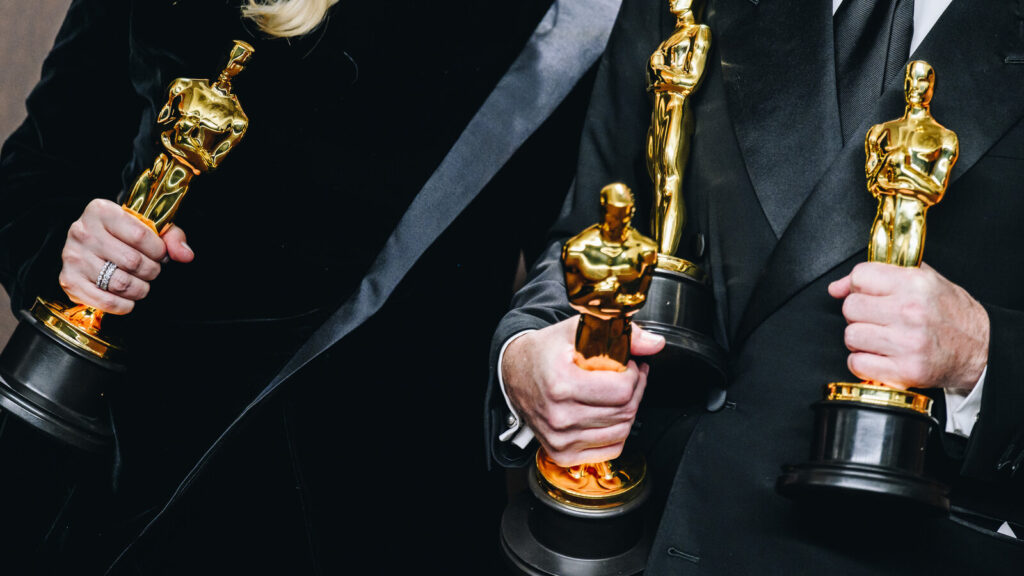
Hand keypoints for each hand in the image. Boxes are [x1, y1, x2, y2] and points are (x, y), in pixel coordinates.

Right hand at [59, 199, 193, 313]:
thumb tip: (186, 255)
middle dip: (152, 271)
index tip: (160, 254)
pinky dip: (125, 305)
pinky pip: (106, 301)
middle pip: (132, 262)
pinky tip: (129, 298)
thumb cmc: (123, 234)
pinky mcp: (70, 281)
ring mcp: (73, 257)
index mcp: (101, 211)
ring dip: (141, 289)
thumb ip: (172, 237)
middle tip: (152, 270)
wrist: (93, 243)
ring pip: (122, 284)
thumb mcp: (149, 226)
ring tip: (141, 283)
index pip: (140, 235)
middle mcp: (82, 231)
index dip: (158, 250)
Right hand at [501, 317, 664, 466]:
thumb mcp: (577, 331)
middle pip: (624, 412)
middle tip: (631, 376)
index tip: (629, 365)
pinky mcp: (562, 453)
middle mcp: (559, 417)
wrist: (513, 374)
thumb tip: (656, 344)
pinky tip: (610, 414)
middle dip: (636, 390)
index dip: (634, 376)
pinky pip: (610, 449)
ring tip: (621, 393)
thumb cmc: (544, 352)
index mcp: (561, 385)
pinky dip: (618, 432)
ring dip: (629, 410)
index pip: (621, 391)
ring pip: (621, 431)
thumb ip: (620, 335)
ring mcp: (560, 439)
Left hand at [828, 262, 988, 391]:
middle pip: (850, 308)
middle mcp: (910, 312)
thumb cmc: (951, 314)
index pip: (860, 276)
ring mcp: (907, 343)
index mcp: (915, 284)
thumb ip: (880, 275)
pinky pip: (858, 364)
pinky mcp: (905, 370)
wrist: (981, 349)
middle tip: (876, 319)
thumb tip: (837, 287)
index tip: (867, 294)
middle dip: (858, 314)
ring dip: (860, 340)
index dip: (858, 286)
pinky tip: (880, 356)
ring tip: (880, 338)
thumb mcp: (924, 281)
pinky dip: (863, 363)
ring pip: (851, 336)